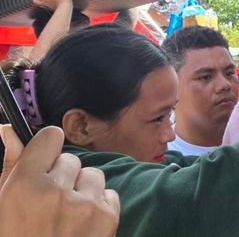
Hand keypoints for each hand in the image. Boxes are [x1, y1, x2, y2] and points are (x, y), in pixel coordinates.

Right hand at [0, 125, 119, 236]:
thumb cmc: (16, 236)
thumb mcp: (2, 204)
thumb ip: (11, 166)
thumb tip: (8, 130)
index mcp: (23, 185)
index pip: (49, 137)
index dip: (47, 149)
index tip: (45, 160)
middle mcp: (56, 191)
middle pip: (71, 159)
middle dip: (62, 177)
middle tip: (49, 204)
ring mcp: (84, 204)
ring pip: (93, 175)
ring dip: (82, 191)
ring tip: (66, 216)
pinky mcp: (107, 218)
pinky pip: (109, 194)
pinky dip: (99, 207)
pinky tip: (82, 227)